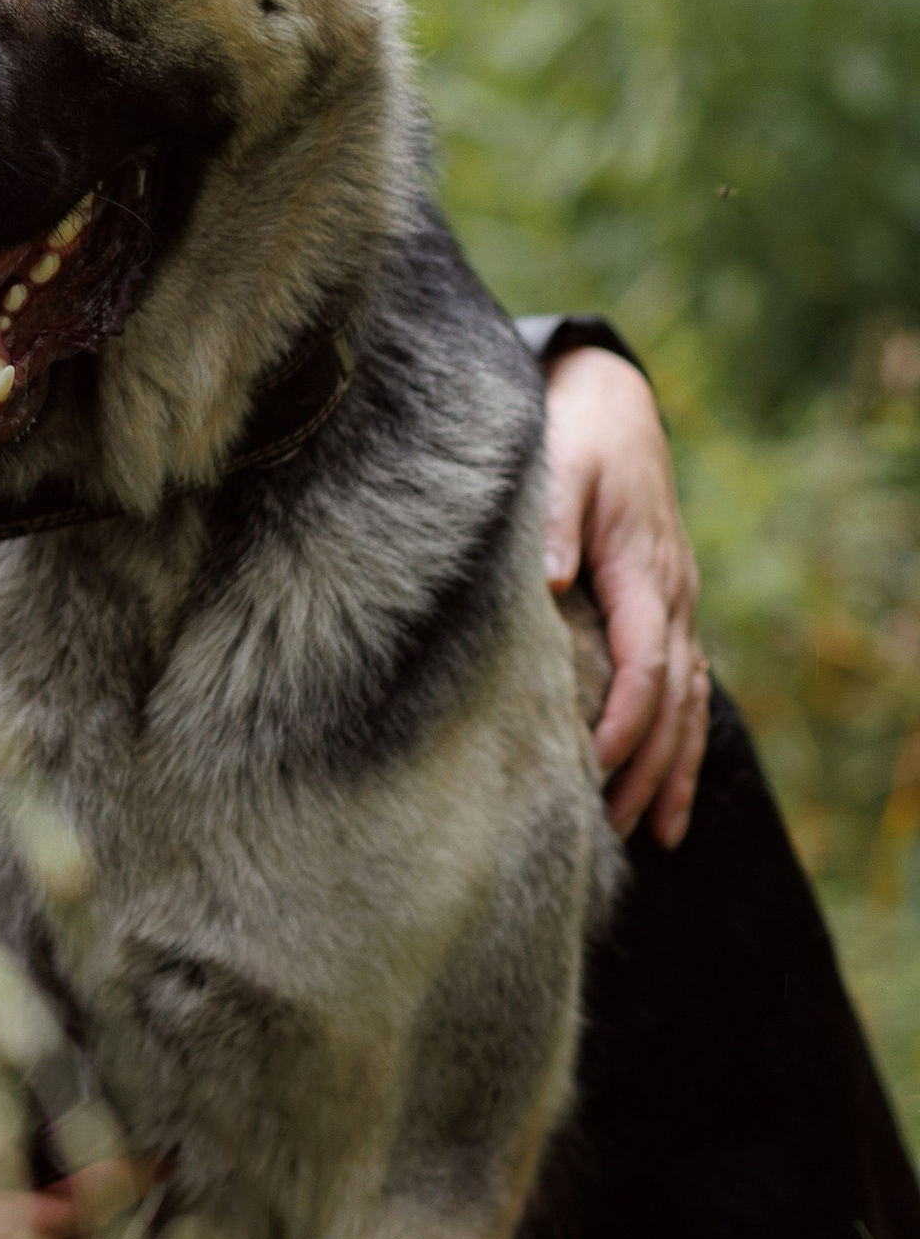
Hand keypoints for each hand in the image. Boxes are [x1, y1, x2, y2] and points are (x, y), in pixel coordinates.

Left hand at [541, 345, 707, 846]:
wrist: (612, 405)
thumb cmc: (577, 436)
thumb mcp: (560, 466)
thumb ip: (553, 522)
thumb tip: (550, 582)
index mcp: (643, 570)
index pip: (646, 663)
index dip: (622, 719)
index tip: (591, 767)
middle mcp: (670, 594)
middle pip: (672, 698)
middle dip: (648, 766)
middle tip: (613, 829)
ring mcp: (676, 603)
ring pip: (688, 700)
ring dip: (670, 768)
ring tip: (650, 833)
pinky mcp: (665, 607)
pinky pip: (685, 685)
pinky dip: (679, 737)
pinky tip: (666, 788)